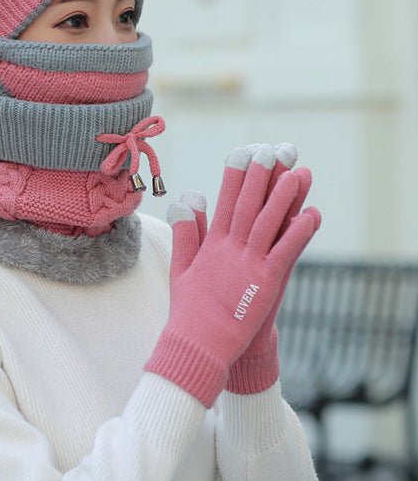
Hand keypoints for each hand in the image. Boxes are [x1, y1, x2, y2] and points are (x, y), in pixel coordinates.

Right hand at [145, 144, 319, 407]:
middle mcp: (230, 248)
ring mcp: (249, 264)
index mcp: (211, 245)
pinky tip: (312, 214)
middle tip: (271, 150)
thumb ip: (186, 234)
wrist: (197, 344)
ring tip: (297, 172)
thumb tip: (185, 200)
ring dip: (283, 197)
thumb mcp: (181, 268)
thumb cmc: (189, 310)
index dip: (235, 176)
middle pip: (247, 205)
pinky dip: (299, 232)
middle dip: (260, 176)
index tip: (242, 152)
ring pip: (267, 222)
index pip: (224, 202)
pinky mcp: (266, 282)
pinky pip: (286, 251)